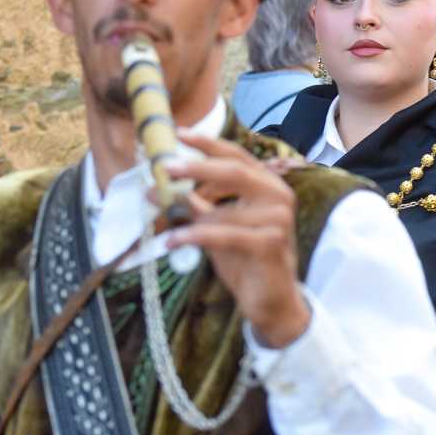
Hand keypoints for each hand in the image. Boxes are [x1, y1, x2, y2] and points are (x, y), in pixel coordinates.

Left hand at [164, 132, 309, 348]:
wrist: (271, 300)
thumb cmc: (245, 259)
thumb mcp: (216, 227)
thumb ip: (194, 205)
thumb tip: (156, 188)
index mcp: (268, 185)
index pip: (237, 155)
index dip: (208, 144)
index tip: (179, 134)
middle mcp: (278, 196)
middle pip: (235, 170)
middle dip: (197, 168)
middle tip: (166, 167)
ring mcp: (278, 219)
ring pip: (224, 210)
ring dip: (191, 218)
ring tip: (168, 227)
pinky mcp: (271, 243)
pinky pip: (224, 234)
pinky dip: (195, 236)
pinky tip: (173, 241)